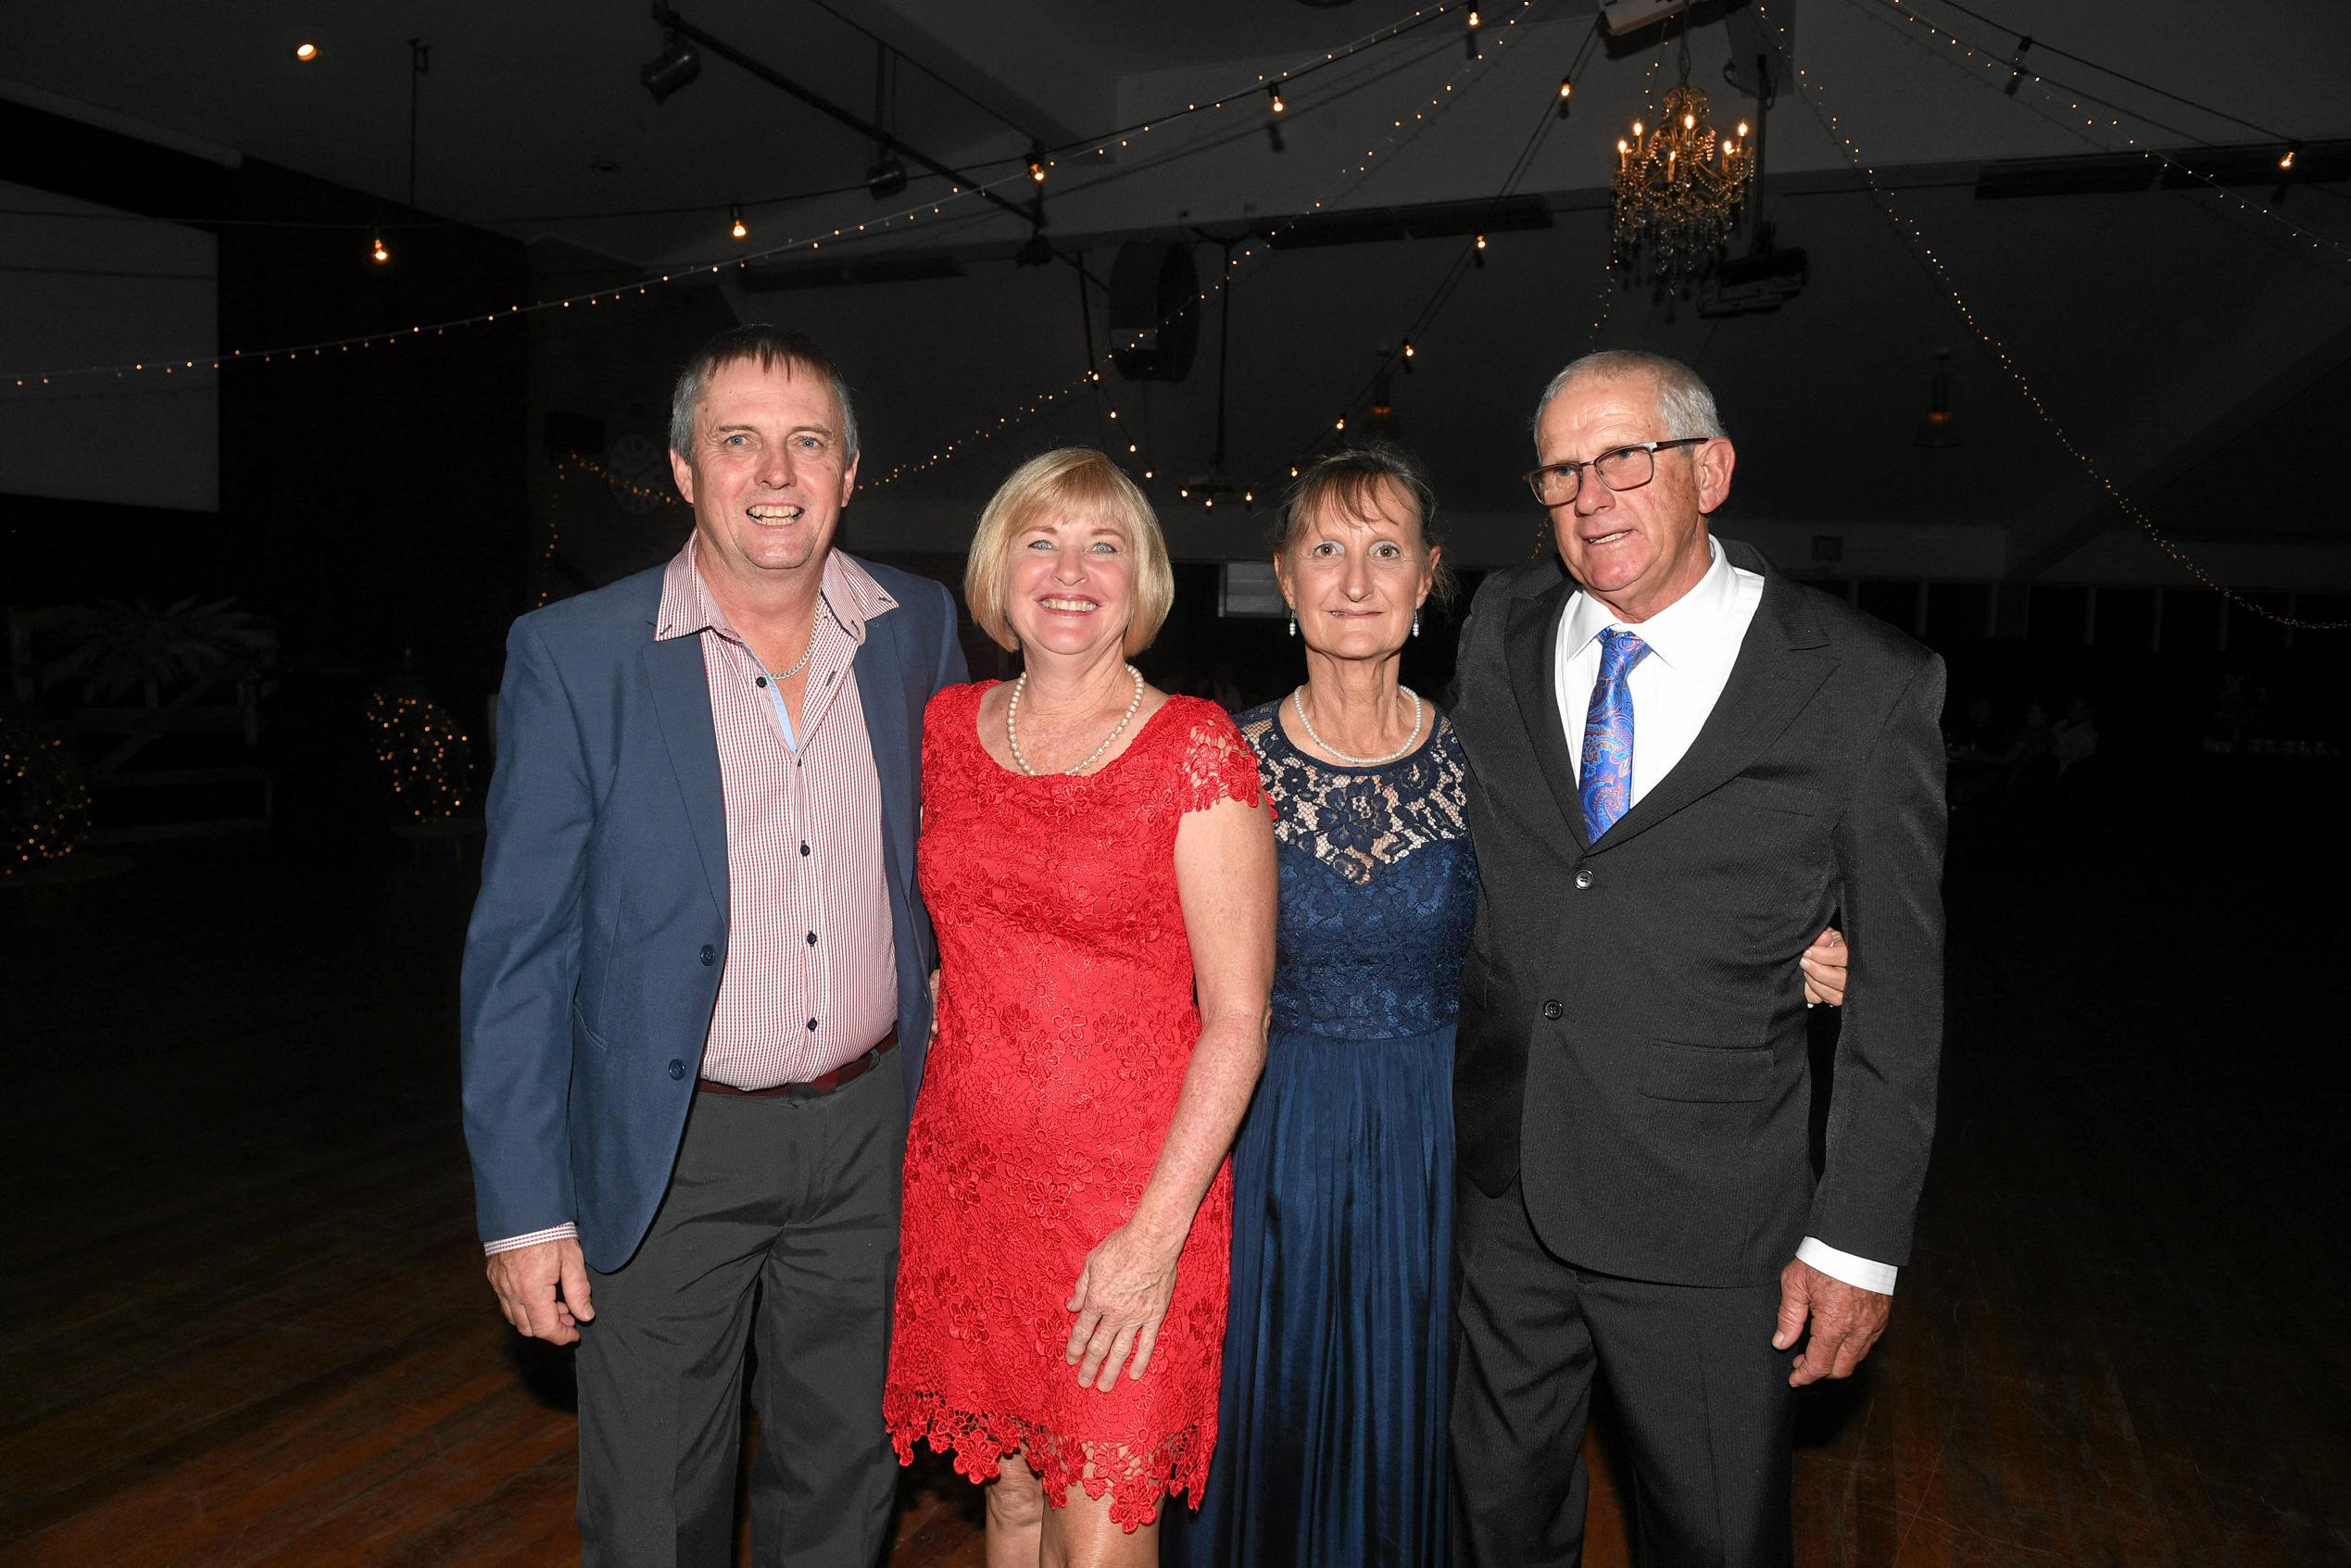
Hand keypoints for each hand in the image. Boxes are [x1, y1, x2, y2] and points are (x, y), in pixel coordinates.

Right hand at [486, 1237, 593, 1345]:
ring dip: (535, 1319)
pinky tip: (539, 1293)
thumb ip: (578, 1291)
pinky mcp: (493, 1276)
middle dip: (550, 1329)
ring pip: (514, 1317)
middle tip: (569, 1317)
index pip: (545, 1328)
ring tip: (557, 1304)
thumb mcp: (572, 1259)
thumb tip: (585, 1315)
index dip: (561, 1336)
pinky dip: (522, 1306)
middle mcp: (510, 1292)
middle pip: (527, 1328)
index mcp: (531, 1290)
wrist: (522, 1207)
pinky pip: (505, 1302)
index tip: (575, 1334)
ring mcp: (498, 1285)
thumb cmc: (550, 1230)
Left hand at [1064, 1223, 1181, 1391]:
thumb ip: (1081, 1287)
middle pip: (1099, 1346)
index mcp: (1097, 1299)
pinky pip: (1147, 1342)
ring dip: (1111, 1371)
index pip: (1082, 1331)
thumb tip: (1071, 1306)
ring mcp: (1136, 1316)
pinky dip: (1140, 1360)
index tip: (1070, 1360)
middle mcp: (1115, 1313)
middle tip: (1083, 1383)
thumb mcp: (1092, 1262)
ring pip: (1121, 1350)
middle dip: (1089, 1366)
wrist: (1153, 1240)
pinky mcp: (1154, 1315)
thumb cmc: (1121, 1246)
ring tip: (1104, 1387)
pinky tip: (1134, 1374)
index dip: (1074, 1348)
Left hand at [1773, 1256, 1888, 1385]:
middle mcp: (1858, 1330)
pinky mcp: (1882, 1316)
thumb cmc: (1824, 1256)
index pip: (1819, 1364)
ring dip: (1837, 1360)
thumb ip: (1788, 1317)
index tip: (1794, 1379)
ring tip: (1817, 1349)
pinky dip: (1852, 1348)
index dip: (1805, 1376)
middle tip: (1802, 1364)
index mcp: (1834, 1324)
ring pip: (1857, 1358)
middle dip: (1820, 1372)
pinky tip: (1837, 1337)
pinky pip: (1868, 1343)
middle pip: (1841, 1368)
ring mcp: (1873, 1324)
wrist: (1857, 1238)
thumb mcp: (1795, 1284)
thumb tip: (1781, 1342)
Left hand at [1801, 927, 1847, 1006]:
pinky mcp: (1831, 998)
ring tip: (1805, 970)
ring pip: (1834, 996)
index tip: (1809, 951)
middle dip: (1818, 971)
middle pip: (1841, 980)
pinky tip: (1806, 981)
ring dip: (1814, 983)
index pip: (1844, 957)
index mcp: (1854, 954)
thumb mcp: (1826, 933)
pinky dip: (1810, 992)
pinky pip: (1819, 1000)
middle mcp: (1854, 975)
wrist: (1819, 953)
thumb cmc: (1826, 941)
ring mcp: (1845, 990)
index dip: (1824, 955)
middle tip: (1804, 961)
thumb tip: (1825, 936)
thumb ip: (1824, 935)